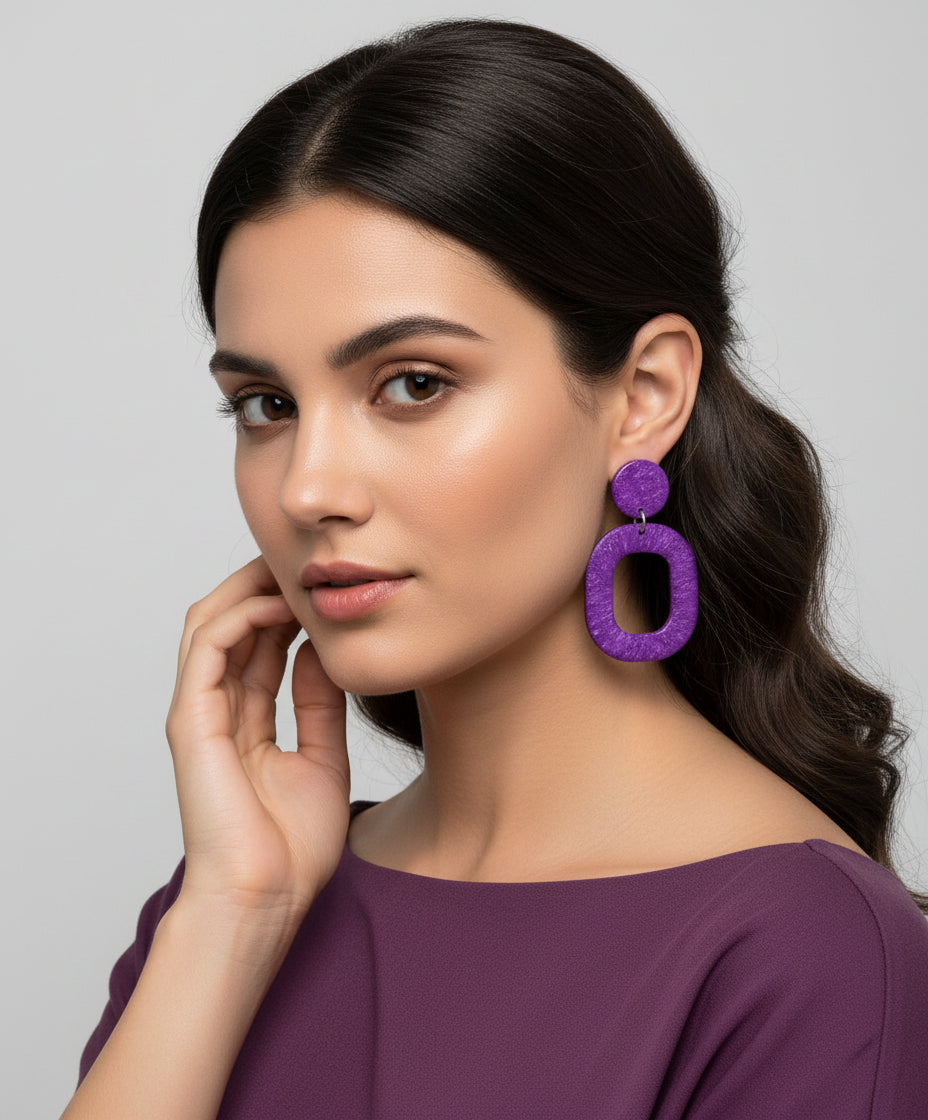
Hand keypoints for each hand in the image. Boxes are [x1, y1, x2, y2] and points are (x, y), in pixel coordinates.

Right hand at [164, 556, 349, 922]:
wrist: (266, 899)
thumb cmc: (291, 848)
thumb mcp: (323, 758)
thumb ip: (318, 704)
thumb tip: (321, 651)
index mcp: (244, 722)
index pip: (258, 645)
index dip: (287, 609)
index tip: (325, 586)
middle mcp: (217, 711)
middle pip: (231, 625)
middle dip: (265, 588)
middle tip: (307, 562)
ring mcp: (199, 714)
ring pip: (210, 624)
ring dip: (248, 590)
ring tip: (292, 569)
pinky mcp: (191, 721)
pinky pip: (207, 649)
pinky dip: (239, 617)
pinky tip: (279, 606)